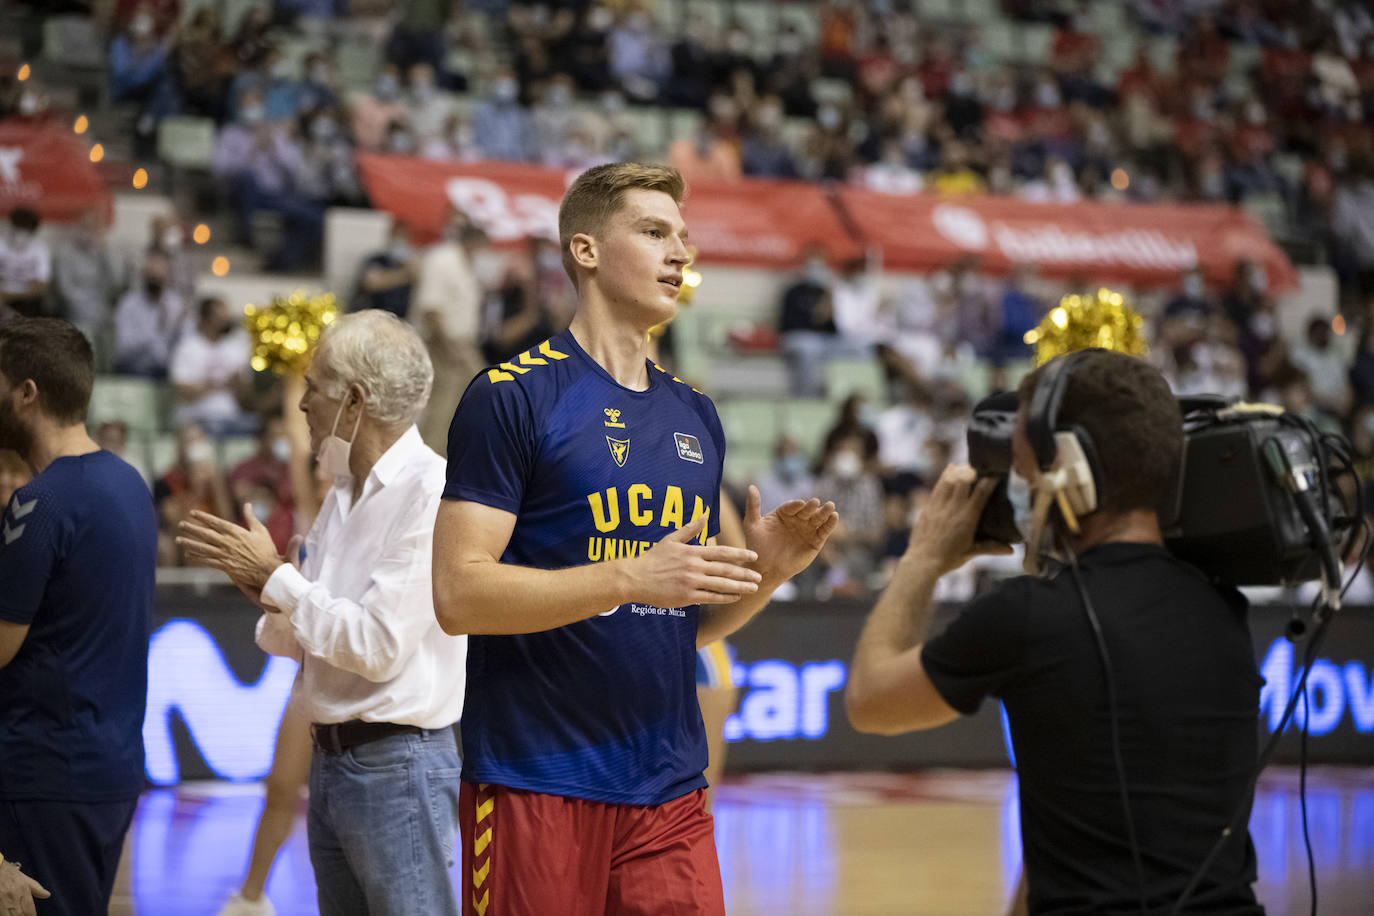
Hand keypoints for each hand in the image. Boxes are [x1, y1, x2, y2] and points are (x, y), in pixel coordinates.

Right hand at [0, 860, 49, 915]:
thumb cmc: (8, 873)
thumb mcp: (23, 878)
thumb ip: (36, 888)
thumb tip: (47, 895)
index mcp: (24, 891)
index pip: (30, 910)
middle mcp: (15, 897)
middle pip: (21, 915)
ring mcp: (4, 901)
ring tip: (16, 915)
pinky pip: (2, 913)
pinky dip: (5, 915)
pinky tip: (7, 914)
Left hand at [176, 504, 284, 601]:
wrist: (267, 570)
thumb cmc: (266, 550)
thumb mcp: (260, 530)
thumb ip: (251, 517)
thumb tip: (247, 504)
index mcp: (236, 532)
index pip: (215, 522)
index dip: (203, 517)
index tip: (192, 513)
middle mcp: (227, 542)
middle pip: (205, 534)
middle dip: (191, 528)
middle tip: (181, 524)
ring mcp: (224, 554)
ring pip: (202, 547)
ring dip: (189, 543)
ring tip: (178, 539)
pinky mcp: (224, 565)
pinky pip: (207, 561)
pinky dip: (197, 557)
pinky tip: (188, 555)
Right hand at [626, 514, 761, 607]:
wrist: (635, 578)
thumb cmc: (653, 558)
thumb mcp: (671, 539)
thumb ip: (690, 529)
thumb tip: (704, 515)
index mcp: (692, 551)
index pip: (722, 552)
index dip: (740, 554)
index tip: (754, 556)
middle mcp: (694, 566)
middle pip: (726, 569)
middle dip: (745, 573)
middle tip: (760, 576)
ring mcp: (691, 582)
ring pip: (721, 584)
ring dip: (740, 586)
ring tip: (753, 588)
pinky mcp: (686, 596)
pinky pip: (711, 597)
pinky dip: (725, 597)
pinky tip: (736, 597)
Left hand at [743, 485, 838, 584]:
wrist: (766, 569)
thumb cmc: (757, 547)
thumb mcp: (752, 525)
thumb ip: (753, 506)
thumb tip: (751, 487)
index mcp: (783, 513)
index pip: (791, 507)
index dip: (796, 505)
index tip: (800, 504)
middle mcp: (797, 519)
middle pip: (807, 511)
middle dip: (812, 507)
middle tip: (816, 502)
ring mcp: (807, 529)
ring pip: (818, 518)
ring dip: (824, 512)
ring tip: (830, 506)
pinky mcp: (816, 541)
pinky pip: (824, 531)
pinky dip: (830, 524)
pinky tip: (834, 516)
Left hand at [905, 465, 1012, 575]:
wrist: (922, 562)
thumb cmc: (948, 559)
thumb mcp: (971, 553)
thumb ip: (991, 548)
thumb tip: (1010, 550)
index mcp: (967, 519)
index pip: (981, 493)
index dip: (989, 481)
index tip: (996, 474)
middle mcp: (953, 509)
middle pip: (964, 481)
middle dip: (973, 471)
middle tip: (980, 466)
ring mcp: (939, 506)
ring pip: (949, 481)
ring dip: (958, 471)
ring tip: (965, 464)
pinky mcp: (928, 507)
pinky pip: (938, 487)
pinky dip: (945, 477)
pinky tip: (949, 470)